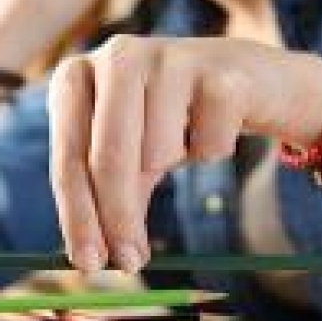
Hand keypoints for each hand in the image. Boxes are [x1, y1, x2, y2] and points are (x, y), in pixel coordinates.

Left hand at [48, 35, 321, 270]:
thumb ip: (105, 200)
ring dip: (175, 163)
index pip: (67, 158)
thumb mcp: (129, 155)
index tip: (88, 264)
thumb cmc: (175, 122)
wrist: (254, 80)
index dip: (77, 217)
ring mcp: (166, 56)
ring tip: (184, 138)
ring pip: (158, 153)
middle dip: (118, 218)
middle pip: (107, 159)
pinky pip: (209, 146)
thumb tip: (91, 261)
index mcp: (76, 78)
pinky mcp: (217, 69)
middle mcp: (115, 57)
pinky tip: (218, 123)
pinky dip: (215, 149)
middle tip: (130, 263)